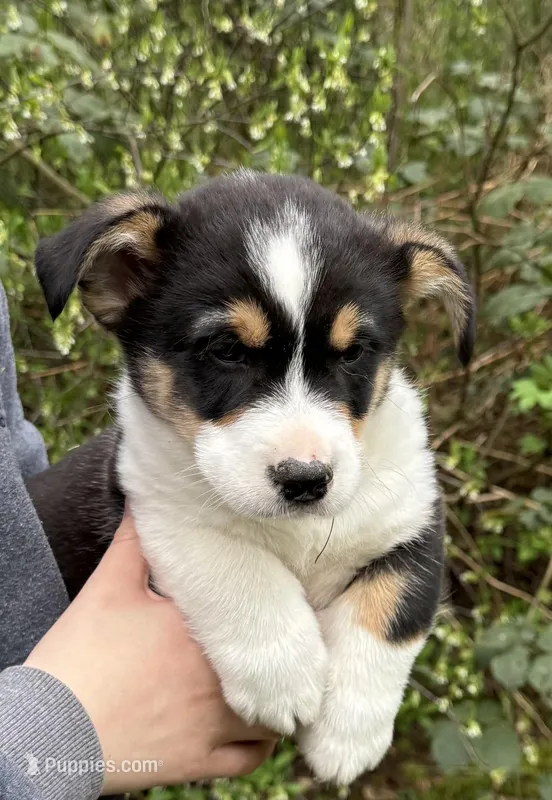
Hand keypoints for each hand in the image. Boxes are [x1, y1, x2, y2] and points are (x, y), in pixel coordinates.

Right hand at [25, 514, 276, 793]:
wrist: (50, 731)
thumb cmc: (78, 656)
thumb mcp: (107, 589)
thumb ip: (134, 543)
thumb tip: (144, 500)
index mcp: (199, 633)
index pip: (264, 614)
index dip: (281, 606)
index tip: (285, 600)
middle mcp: (217, 679)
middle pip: (280, 667)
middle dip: (286, 654)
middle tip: (286, 640)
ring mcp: (211, 726)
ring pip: (273, 716)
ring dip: (278, 699)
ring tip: (273, 682)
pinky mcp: (199, 762)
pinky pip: (250, 760)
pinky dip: (260, 744)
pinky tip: (255, 727)